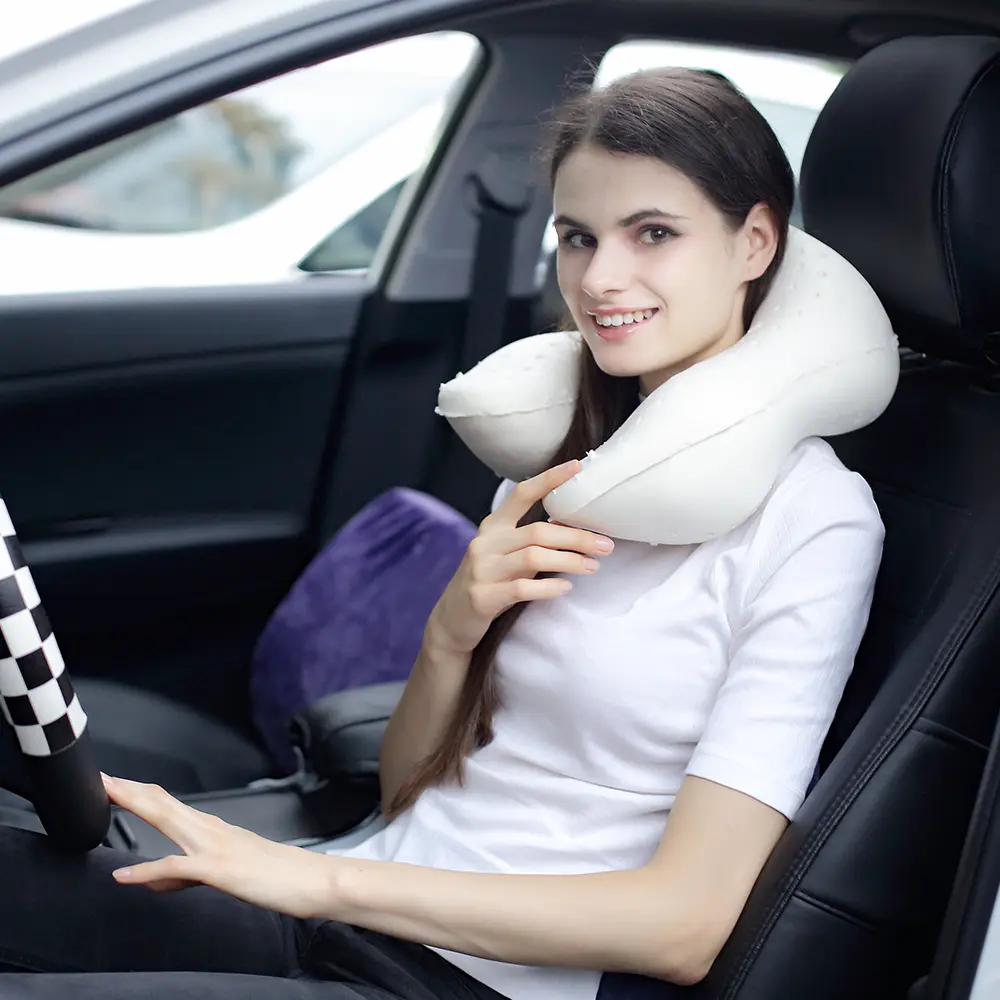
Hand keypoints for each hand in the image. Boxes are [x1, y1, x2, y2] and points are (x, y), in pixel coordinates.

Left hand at [103, 774, 333, 918]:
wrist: (310, 879)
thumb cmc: (276, 875)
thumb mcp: (227, 872)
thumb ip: (188, 874)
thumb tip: (155, 879)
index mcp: (213, 829)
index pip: (170, 804)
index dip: (141, 792)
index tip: (116, 783)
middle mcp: (211, 831)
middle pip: (163, 804)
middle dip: (130, 790)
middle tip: (102, 777)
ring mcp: (214, 847)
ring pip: (167, 820)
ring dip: (136, 807)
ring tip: (109, 796)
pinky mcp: (218, 869)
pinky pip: (176, 868)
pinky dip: (147, 870)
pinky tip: (125, 876)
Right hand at [427, 460, 614, 653]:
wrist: (452, 619)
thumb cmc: (489, 582)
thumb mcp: (505, 554)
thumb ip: (530, 540)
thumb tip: (574, 526)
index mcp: (493, 526)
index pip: (522, 494)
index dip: (550, 479)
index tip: (577, 467)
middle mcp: (486, 543)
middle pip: (538, 531)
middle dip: (576, 537)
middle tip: (605, 544)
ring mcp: (482, 570)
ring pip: (533, 558)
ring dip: (569, 561)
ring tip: (592, 566)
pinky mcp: (483, 597)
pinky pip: (522, 588)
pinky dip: (549, 588)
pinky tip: (566, 587)